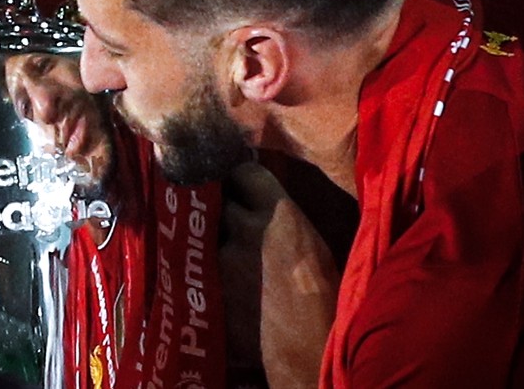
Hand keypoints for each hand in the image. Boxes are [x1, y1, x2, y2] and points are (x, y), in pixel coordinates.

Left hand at [220, 162, 338, 388]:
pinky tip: (214, 277)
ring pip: (203, 231)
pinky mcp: (203, 282)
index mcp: (279, 213)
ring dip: (209, 237)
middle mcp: (243, 226)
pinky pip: (195, 262)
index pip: (244, 171)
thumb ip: (286, 221)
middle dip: (221, 206)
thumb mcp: (315, 246)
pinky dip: (202, 266)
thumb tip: (271, 208)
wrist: (309, 351)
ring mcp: (219, 255)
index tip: (239, 184)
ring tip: (221, 249)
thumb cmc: (327, 300)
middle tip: (227, 216)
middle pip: (217, 199)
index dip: (240, 177)